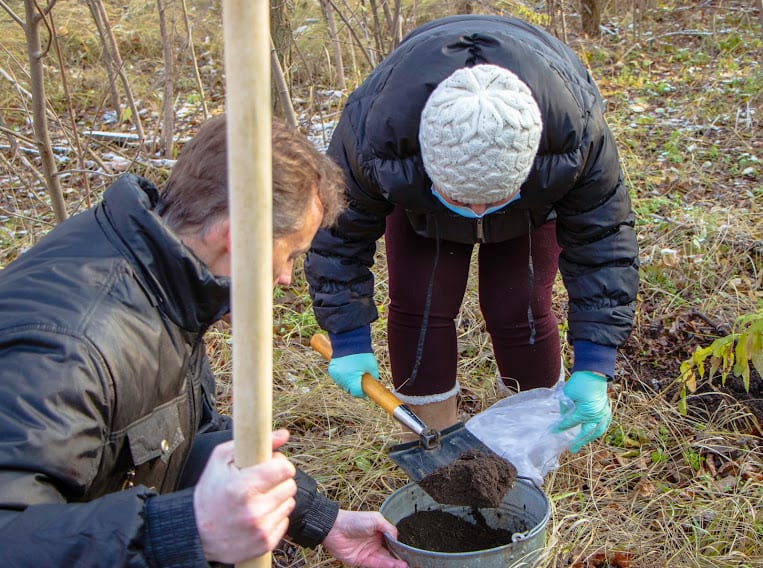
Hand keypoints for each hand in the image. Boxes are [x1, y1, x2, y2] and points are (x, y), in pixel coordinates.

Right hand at [193, 431, 296, 563]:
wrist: (195, 532)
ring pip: (289, 503)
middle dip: (278, 481)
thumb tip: (284, 434)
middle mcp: (254, 510)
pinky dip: (274, 516)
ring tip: (258, 499)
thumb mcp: (221, 459)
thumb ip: (253, 442)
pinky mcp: (265, 543)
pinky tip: (258, 514)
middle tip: (262, 482)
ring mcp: (260, 529)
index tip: (270, 465)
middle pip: (290, 486)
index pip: (285, 469)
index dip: (279, 464)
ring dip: (278, 498)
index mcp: (243, 487)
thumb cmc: (209, 492)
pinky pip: (285, 521)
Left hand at [322, 510, 406, 567]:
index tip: (411, 552)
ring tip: (406, 565)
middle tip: (412, 562)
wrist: (334, 528)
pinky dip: (386, 566)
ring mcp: (369, 553)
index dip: (401, 547)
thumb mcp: (375, 519)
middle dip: (400, 558)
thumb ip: (388, 528)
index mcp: (379, 532)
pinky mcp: (362, 561)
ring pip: (385, 560)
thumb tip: (398, 538)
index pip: (393, 542)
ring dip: (395, 564)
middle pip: (390, 553)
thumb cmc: (354, 520)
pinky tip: (396, 566)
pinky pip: (376, 565)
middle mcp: (376, 543)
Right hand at [328, 352, 378, 397]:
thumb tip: (372, 385)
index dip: (362, 392)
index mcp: (352, 379)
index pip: (356, 393)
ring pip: (343, 385)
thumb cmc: (363, 354)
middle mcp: (342, 379)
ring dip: (348, 383)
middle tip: (360, 381)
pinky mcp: (332, 370)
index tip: (365, 390)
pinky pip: (338, 378)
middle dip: (355, 387)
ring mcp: (335, 374)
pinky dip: (342, 376)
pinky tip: (347, 370)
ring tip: (354, 374)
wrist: (349, 341)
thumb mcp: (372, 367)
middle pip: (349, 390)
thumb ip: (372, 378)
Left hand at [552, 371, 610, 452]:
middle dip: (578, 441)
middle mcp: (596, 415)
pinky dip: (598, 430)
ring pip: (597, 431)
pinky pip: (603, 424)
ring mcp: (603, 413)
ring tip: (582, 443)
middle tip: (572, 449)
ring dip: (589, 438)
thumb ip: (564, 408)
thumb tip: (563, 417)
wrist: (593, 373)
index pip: (570, 423)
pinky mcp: (606, 410)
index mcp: (585, 412)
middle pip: (586, 432)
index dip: (560, 428)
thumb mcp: (567, 394)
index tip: (552, 431)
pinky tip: (593, 433)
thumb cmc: (579, 382)